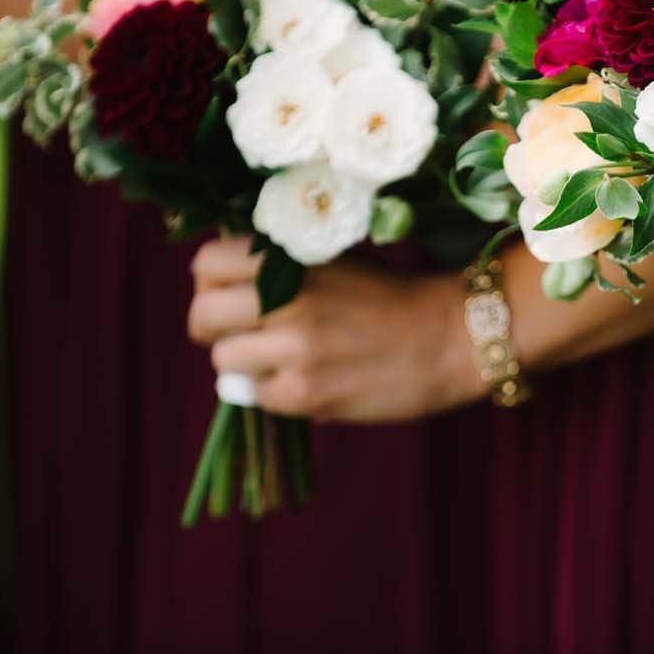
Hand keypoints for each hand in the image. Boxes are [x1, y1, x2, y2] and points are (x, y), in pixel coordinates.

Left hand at [187, 237, 482, 421]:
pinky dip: (275, 390)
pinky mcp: (306, 393)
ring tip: (282, 358)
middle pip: (202, 315)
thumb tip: (221, 288)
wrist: (451, 336)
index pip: (206, 263)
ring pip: (223, 360)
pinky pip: (257, 395)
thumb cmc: (392, 296)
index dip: (211, 281)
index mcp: (292, 258)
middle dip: (213, 327)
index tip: (227, 292)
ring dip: (245, 362)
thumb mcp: (333, 262)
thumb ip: (279, 270)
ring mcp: (294, 348)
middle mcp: (287, 299)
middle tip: (239, 333)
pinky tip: (309, 379)